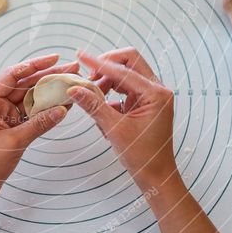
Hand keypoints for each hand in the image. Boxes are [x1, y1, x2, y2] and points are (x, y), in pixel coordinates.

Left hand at [0, 54, 74, 210]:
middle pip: (23, 84)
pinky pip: (29, 113)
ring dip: (48, 92)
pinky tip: (61, 103)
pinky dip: (43, 109)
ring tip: (70, 84)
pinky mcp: (8, 126)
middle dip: (47, 77)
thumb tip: (62, 109)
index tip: (54, 58)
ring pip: (28, 98)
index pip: (12, 75)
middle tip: (70, 69)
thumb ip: (39, 124)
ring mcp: (1, 115)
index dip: (34, 65)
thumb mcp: (15, 142)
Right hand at [67, 48, 178, 191]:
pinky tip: (103, 109)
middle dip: (106, 67)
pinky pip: (125, 89)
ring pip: (125, 75)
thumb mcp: (115, 130)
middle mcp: (157, 90)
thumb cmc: (143, 157)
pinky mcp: (144, 103)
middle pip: (129, 63)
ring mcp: (151, 96)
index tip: (81, 56)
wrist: (156, 176)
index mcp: (156, 94)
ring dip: (107, 82)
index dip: (99, 63)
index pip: (124, 69)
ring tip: (93, 98)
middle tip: (87, 77)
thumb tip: (74, 89)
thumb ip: (94, 106)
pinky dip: (111, 94)